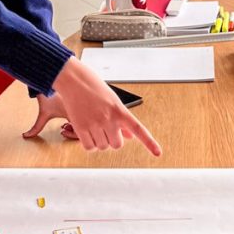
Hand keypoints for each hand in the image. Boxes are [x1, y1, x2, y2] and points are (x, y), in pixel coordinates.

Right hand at [22, 57, 160, 154]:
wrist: (75, 80)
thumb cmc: (95, 88)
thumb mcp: (113, 101)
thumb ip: (123, 120)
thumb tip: (130, 137)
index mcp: (120, 110)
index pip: (138, 129)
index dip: (149, 143)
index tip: (158, 154)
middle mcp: (109, 119)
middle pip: (117, 145)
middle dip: (113, 140)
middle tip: (106, 128)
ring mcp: (95, 124)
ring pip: (103, 147)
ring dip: (100, 142)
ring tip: (95, 127)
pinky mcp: (80, 127)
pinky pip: (89, 147)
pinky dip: (90, 145)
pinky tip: (88, 134)